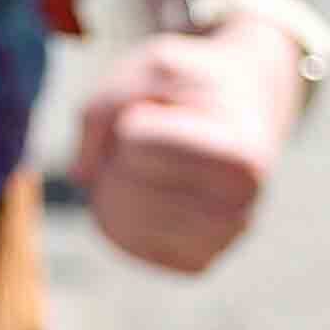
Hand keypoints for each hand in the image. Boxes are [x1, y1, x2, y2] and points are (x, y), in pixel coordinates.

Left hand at [70, 24, 299, 275]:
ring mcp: (220, 243)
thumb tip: (82, 178)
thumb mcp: (153, 69)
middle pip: (125, 189)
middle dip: (117, 156)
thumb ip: (103, 109)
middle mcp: (240, 210)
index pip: (136, 142)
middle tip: (151, 140)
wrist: (246, 107)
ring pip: (122, 227)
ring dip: (114, 187)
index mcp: (240, 158)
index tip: (168, 114)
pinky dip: (119, 215)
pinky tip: (144, 193)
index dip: (133, 118)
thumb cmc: (192, 85)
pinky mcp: (198, 260)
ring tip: (150, 164)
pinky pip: (130, 246)